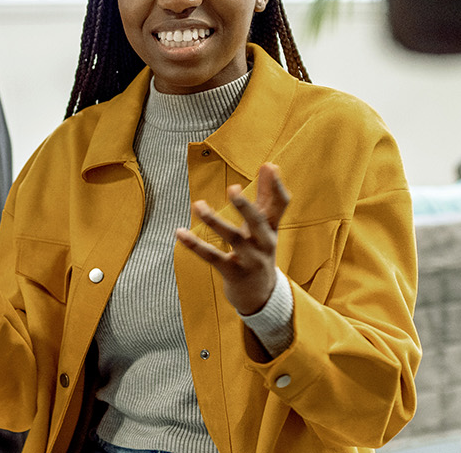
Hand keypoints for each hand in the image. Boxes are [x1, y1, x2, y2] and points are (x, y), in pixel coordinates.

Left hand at [175, 162, 289, 314]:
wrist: (261, 296)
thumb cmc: (260, 252)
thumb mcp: (266, 227)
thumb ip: (267, 197)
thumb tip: (270, 165)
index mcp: (272, 228)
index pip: (280, 205)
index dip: (276, 186)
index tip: (269, 166)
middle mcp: (263, 243)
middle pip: (258, 222)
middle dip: (245, 206)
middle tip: (232, 188)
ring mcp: (249, 259)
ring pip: (232, 238)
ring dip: (214, 221)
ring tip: (198, 205)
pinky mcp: (232, 272)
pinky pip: (212, 257)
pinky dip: (195, 245)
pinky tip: (179, 232)